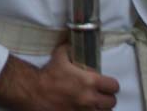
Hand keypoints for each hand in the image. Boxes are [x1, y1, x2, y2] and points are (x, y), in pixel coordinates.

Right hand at [0, 45, 119, 109]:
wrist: (33, 91)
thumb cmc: (48, 74)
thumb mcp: (60, 55)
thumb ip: (71, 48)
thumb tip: (76, 42)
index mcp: (89, 82)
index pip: (113, 86)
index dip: (111, 84)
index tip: (106, 84)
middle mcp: (90, 99)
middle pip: (111, 102)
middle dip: (107, 98)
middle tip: (100, 94)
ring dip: (100, 107)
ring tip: (92, 103)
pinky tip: (83, 108)